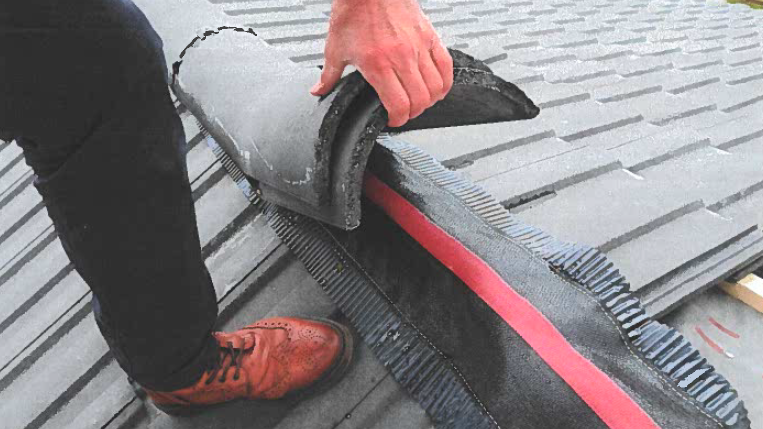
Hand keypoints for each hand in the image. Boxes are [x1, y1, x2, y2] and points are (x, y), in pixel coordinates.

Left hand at [309, 0, 453, 127]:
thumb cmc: (353, 13)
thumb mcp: (335, 48)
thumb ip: (329, 75)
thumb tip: (318, 91)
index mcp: (378, 65)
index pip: (399, 105)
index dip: (399, 120)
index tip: (393, 121)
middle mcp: (401, 58)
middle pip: (420, 100)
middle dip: (413, 113)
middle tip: (405, 113)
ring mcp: (418, 47)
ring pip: (436, 87)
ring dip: (429, 101)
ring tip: (421, 102)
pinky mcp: (430, 36)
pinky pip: (446, 66)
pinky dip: (445, 82)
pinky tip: (438, 87)